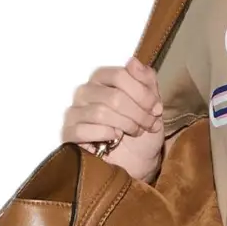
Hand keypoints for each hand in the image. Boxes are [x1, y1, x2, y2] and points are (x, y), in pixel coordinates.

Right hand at [61, 56, 164, 182]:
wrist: (137, 164)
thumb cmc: (141, 132)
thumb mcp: (152, 105)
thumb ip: (146, 80)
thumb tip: (134, 61)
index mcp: (103, 78)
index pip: (120, 75)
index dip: (143, 94)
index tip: (157, 109)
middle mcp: (85, 91)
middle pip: (114, 96)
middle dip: (138, 113)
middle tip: (149, 125)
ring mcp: (75, 112)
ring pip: (101, 113)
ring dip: (126, 125)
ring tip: (135, 133)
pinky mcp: (69, 134)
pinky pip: (84, 130)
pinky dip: (105, 135)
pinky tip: (114, 140)